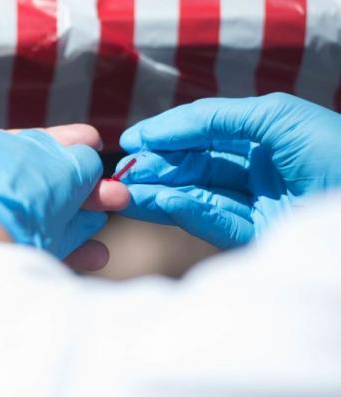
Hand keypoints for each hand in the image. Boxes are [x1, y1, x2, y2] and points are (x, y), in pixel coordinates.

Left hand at [0, 30, 126, 273]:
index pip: (14, 153)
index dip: (51, 150)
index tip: (91, 143)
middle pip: (27, 193)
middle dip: (74, 192)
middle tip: (118, 191)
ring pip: (20, 227)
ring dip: (67, 228)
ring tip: (111, 225)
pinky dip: (32, 255)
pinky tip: (75, 257)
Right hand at [116, 93, 340, 247]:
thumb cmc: (334, 149)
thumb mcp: (275, 117)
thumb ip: (216, 118)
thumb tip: (163, 132)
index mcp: (263, 137)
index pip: (204, 135)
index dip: (167, 136)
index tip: (131, 142)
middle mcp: (257, 171)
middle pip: (194, 167)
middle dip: (157, 167)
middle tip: (121, 173)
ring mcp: (257, 204)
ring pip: (196, 196)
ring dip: (159, 193)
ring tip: (124, 191)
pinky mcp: (259, 236)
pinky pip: (214, 222)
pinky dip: (184, 211)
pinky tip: (158, 201)